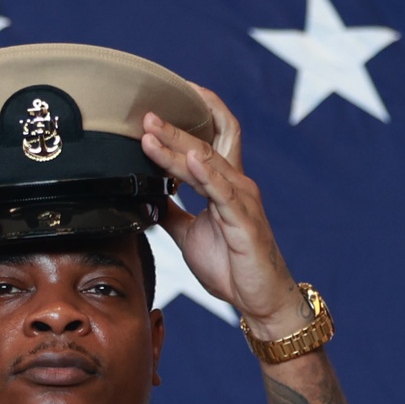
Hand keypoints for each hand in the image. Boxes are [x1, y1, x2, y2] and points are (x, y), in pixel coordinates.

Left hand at [140, 85, 310, 338]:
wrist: (259, 300)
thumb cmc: (231, 266)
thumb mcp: (189, 234)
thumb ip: (172, 212)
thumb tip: (147, 196)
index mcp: (224, 184)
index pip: (213, 136)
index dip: (193, 114)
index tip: (161, 103)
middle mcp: (236, 184)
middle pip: (205, 143)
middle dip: (173, 127)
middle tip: (145, 115)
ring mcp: (242, 200)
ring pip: (208, 163)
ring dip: (177, 146)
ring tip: (151, 132)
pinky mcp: (244, 221)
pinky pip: (223, 192)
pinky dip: (205, 174)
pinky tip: (189, 159)